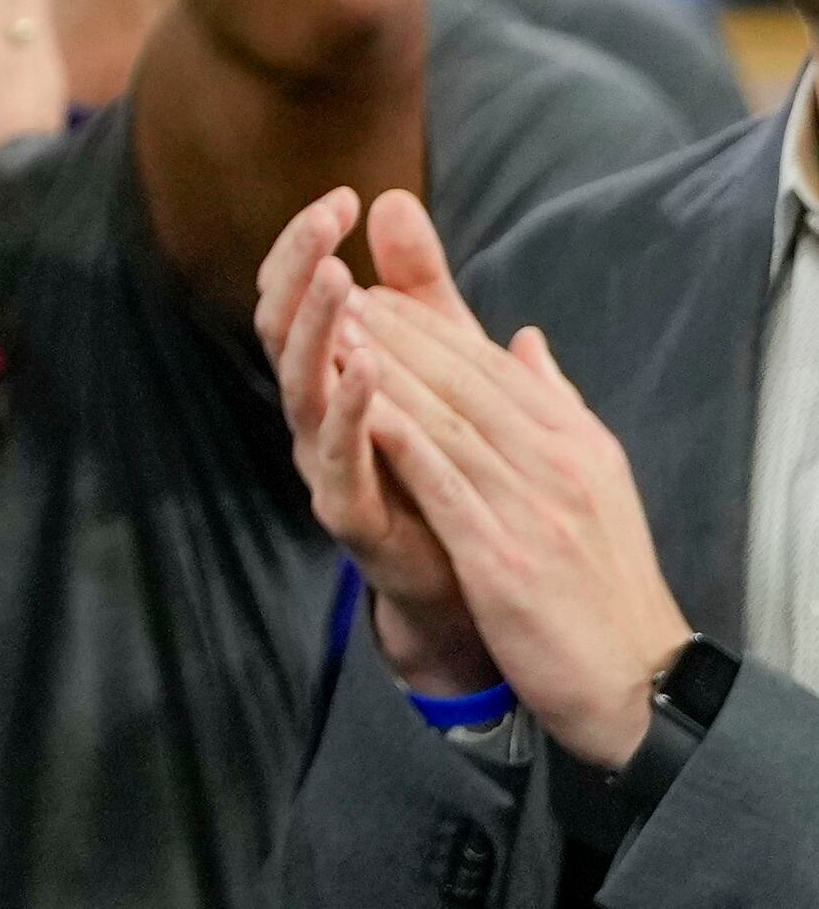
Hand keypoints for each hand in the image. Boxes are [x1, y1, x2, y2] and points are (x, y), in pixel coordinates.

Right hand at [261, 187, 489, 690]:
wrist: (474, 585)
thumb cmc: (447, 468)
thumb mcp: (443, 363)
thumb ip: (420, 291)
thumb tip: (395, 199)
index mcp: (332, 376)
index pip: (298, 297)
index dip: (308, 247)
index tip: (342, 197)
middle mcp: (315, 414)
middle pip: (282, 329)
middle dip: (300, 270)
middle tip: (326, 220)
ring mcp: (325, 462)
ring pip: (300, 387)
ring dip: (317, 331)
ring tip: (341, 279)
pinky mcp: (350, 513)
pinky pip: (338, 458)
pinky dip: (349, 411)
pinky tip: (367, 368)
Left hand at [338, 204, 700, 764]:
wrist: (638, 679)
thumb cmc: (605, 581)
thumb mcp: (596, 480)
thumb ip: (557, 407)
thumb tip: (527, 341)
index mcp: (576, 443)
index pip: (492, 367)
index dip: (428, 327)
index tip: (372, 292)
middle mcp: (558, 465)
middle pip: (465, 382)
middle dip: (395, 333)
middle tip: (333, 290)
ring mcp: (533, 510)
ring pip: (448, 422)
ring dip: (385, 372)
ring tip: (330, 330)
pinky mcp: (505, 559)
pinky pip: (444, 487)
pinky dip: (400, 442)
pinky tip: (358, 409)